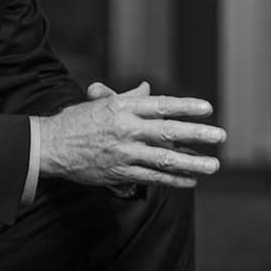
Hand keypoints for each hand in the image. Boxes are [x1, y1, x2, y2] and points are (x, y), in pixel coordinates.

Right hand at [38, 79, 225, 191]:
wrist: (49, 146)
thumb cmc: (75, 122)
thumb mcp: (101, 103)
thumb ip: (128, 98)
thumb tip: (147, 89)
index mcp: (122, 109)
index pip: (160, 105)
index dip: (186, 106)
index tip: (207, 108)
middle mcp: (126, 130)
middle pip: (168, 132)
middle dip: (197, 134)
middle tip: (220, 136)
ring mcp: (124, 153)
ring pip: (164, 159)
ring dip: (192, 163)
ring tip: (213, 165)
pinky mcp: (120, 173)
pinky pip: (152, 177)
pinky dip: (173, 179)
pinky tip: (190, 181)